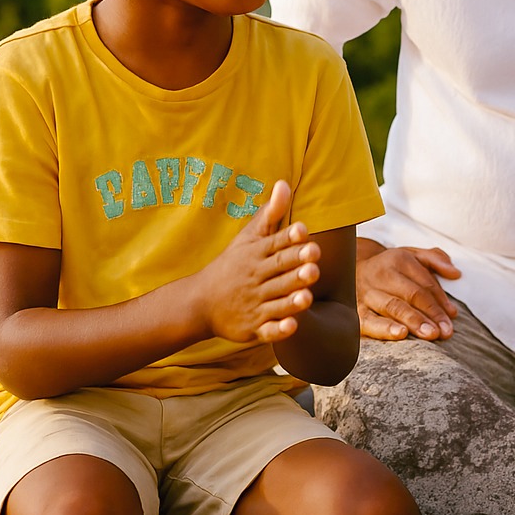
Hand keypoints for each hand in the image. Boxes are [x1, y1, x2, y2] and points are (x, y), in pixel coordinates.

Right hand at [196, 180, 320, 343]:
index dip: (289, 238)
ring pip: (276, 301)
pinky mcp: (253, 329)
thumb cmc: (232, 264)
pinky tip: (292, 326)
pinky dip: (278, 330)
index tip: (303, 230)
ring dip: (291, 299)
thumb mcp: (248, 238)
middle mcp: (255, 280)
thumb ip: (270, 213)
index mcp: (255, 256)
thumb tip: (284, 183)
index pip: (274, 245)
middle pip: (278, 272)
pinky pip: (267, 331)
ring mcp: (254, 305)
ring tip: (308, 295)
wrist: (200, 302)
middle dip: (296, 265)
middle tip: (315, 257)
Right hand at [356, 244, 460, 340]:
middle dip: (430, 313)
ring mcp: (368, 292)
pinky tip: (399, 334)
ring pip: (392, 307)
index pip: (424, 282)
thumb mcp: (412, 255)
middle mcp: (383, 274)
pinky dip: (384, 328)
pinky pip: (370, 320)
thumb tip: (456, 273)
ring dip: (412, 321)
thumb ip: (435, 260)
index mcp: (399, 260)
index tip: (452, 316)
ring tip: (428, 334)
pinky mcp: (356, 309)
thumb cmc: (390, 267)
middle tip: (444, 331)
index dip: (440, 300)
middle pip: (410, 295)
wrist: (351, 269)